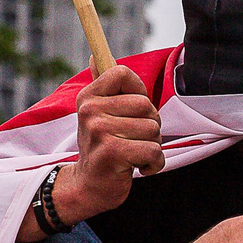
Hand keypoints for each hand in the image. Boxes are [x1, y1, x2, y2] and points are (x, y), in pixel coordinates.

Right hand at [55, 65, 164, 222]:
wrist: (88, 187)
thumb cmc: (101, 147)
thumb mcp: (98, 115)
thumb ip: (103, 86)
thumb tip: (95, 54)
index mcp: (88, 97)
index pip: (122, 73)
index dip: (138, 91)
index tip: (133, 111)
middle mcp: (90, 111)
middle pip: (146, 105)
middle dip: (151, 126)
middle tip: (134, 140)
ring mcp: (99, 131)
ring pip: (153, 129)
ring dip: (152, 146)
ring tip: (134, 155)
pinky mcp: (111, 153)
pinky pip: (153, 150)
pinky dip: (154, 163)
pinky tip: (139, 168)